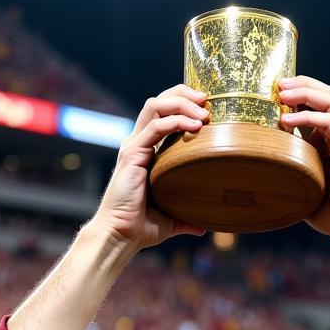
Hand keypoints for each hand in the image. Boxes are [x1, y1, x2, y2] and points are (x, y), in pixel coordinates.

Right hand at [94, 86, 209, 251]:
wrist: (121, 235)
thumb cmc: (141, 227)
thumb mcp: (170, 219)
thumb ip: (187, 218)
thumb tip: (204, 227)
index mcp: (146, 151)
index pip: (163, 113)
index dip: (184, 104)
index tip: (207, 109)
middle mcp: (138, 143)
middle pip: (159, 101)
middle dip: (184, 94)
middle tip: (208, 100)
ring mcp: (133, 146)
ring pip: (156, 106)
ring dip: (182, 103)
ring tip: (203, 113)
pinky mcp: (132, 154)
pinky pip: (155, 128)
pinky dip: (176, 121)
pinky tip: (194, 127)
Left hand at [278, 77, 329, 243]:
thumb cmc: (329, 210)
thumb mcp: (303, 182)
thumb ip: (290, 167)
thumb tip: (260, 165)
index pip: (320, 101)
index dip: (300, 91)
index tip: (275, 91)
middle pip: (327, 92)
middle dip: (302, 83)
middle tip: (277, 84)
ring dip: (305, 92)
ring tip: (281, 94)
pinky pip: (329, 122)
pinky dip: (307, 117)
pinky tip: (287, 121)